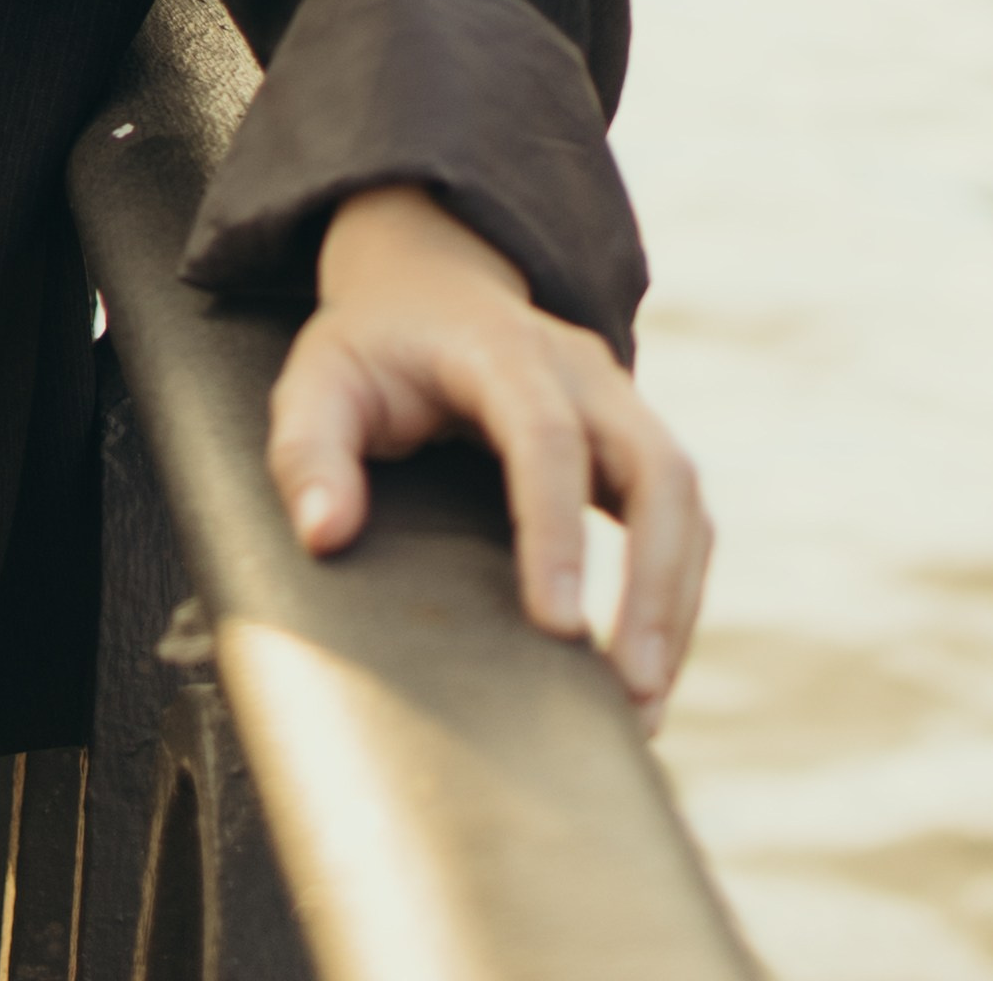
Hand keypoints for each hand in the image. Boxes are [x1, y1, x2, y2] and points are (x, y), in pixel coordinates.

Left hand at [264, 182, 710, 725]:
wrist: (429, 285)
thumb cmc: (371, 348)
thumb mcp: (317, 379)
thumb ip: (308, 450)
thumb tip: (325, 534)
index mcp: (499, 348)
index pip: (547, 437)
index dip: (557, 530)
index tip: (555, 627)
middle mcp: (579, 371)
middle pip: (656, 467)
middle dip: (656, 581)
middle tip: (632, 692)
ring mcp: (619, 403)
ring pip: (685, 497)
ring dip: (676, 602)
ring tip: (642, 707)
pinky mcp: (633, 443)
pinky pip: (683, 517)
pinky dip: (677, 592)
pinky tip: (645, 669)